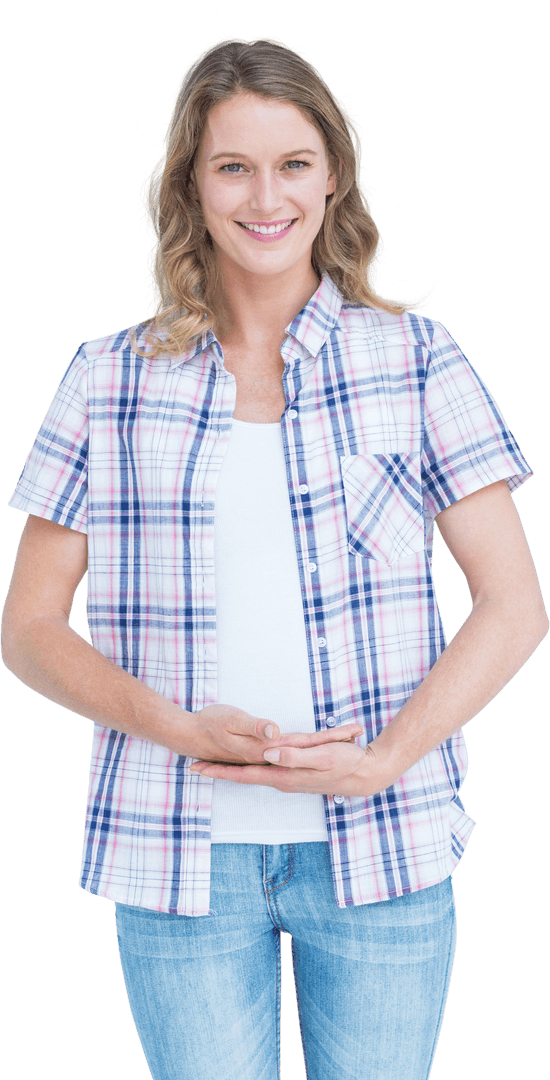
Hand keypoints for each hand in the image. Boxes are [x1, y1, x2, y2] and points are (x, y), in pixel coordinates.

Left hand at [189, 727, 388, 797]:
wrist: (365, 775)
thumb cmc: (345, 763)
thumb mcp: (321, 755)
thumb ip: (294, 754)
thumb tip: (267, 753)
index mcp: (283, 775)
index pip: (244, 773)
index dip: (220, 770)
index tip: (197, 768)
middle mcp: (282, 779)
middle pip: (244, 775)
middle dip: (220, 771)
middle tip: (195, 767)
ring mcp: (288, 778)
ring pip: (254, 773)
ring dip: (233, 771)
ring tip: (212, 766)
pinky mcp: (295, 774)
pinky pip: (266, 772)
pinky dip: (251, 768)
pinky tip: (248, 765)